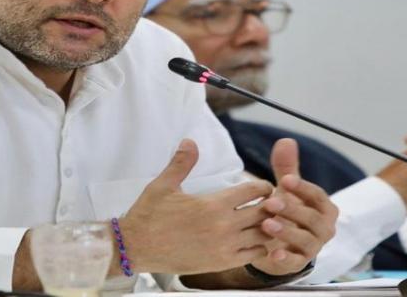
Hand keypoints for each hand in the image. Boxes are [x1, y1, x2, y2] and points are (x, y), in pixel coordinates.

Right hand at [119, 138, 274, 274]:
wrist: (136, 248)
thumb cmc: (148, 216)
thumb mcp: (164, 185)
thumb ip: (182, 163)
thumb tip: (190, 141)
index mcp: (213, 204)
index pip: (253, 191)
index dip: (263, 186)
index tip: (263, 187)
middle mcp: (223, 226)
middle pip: (264, 213)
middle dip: (270, 206)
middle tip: (269, 203)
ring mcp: (224, 247)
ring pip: (263, 235)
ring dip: (267, 227)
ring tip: (265, 222)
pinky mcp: (221, 263)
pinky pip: (254, 255)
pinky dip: (260, 247)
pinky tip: (255, 241)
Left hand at [249, 138, 337, 275]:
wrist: (284, 239)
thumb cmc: (289, 210)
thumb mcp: (287, 189)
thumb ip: (287, 167)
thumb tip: (286, 140)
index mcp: (324, 207)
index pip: (317, 196)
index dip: (302, 187)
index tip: (284, 179)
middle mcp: (324, 227)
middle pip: (312, 219)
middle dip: (292, 210)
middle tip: (270, 202)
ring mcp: (313, 246)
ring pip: (305, 240)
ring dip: (286, 232)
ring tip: (267, 224)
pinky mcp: (300, 262)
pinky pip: (295, 262)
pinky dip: (285, 259)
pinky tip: (271, 253)